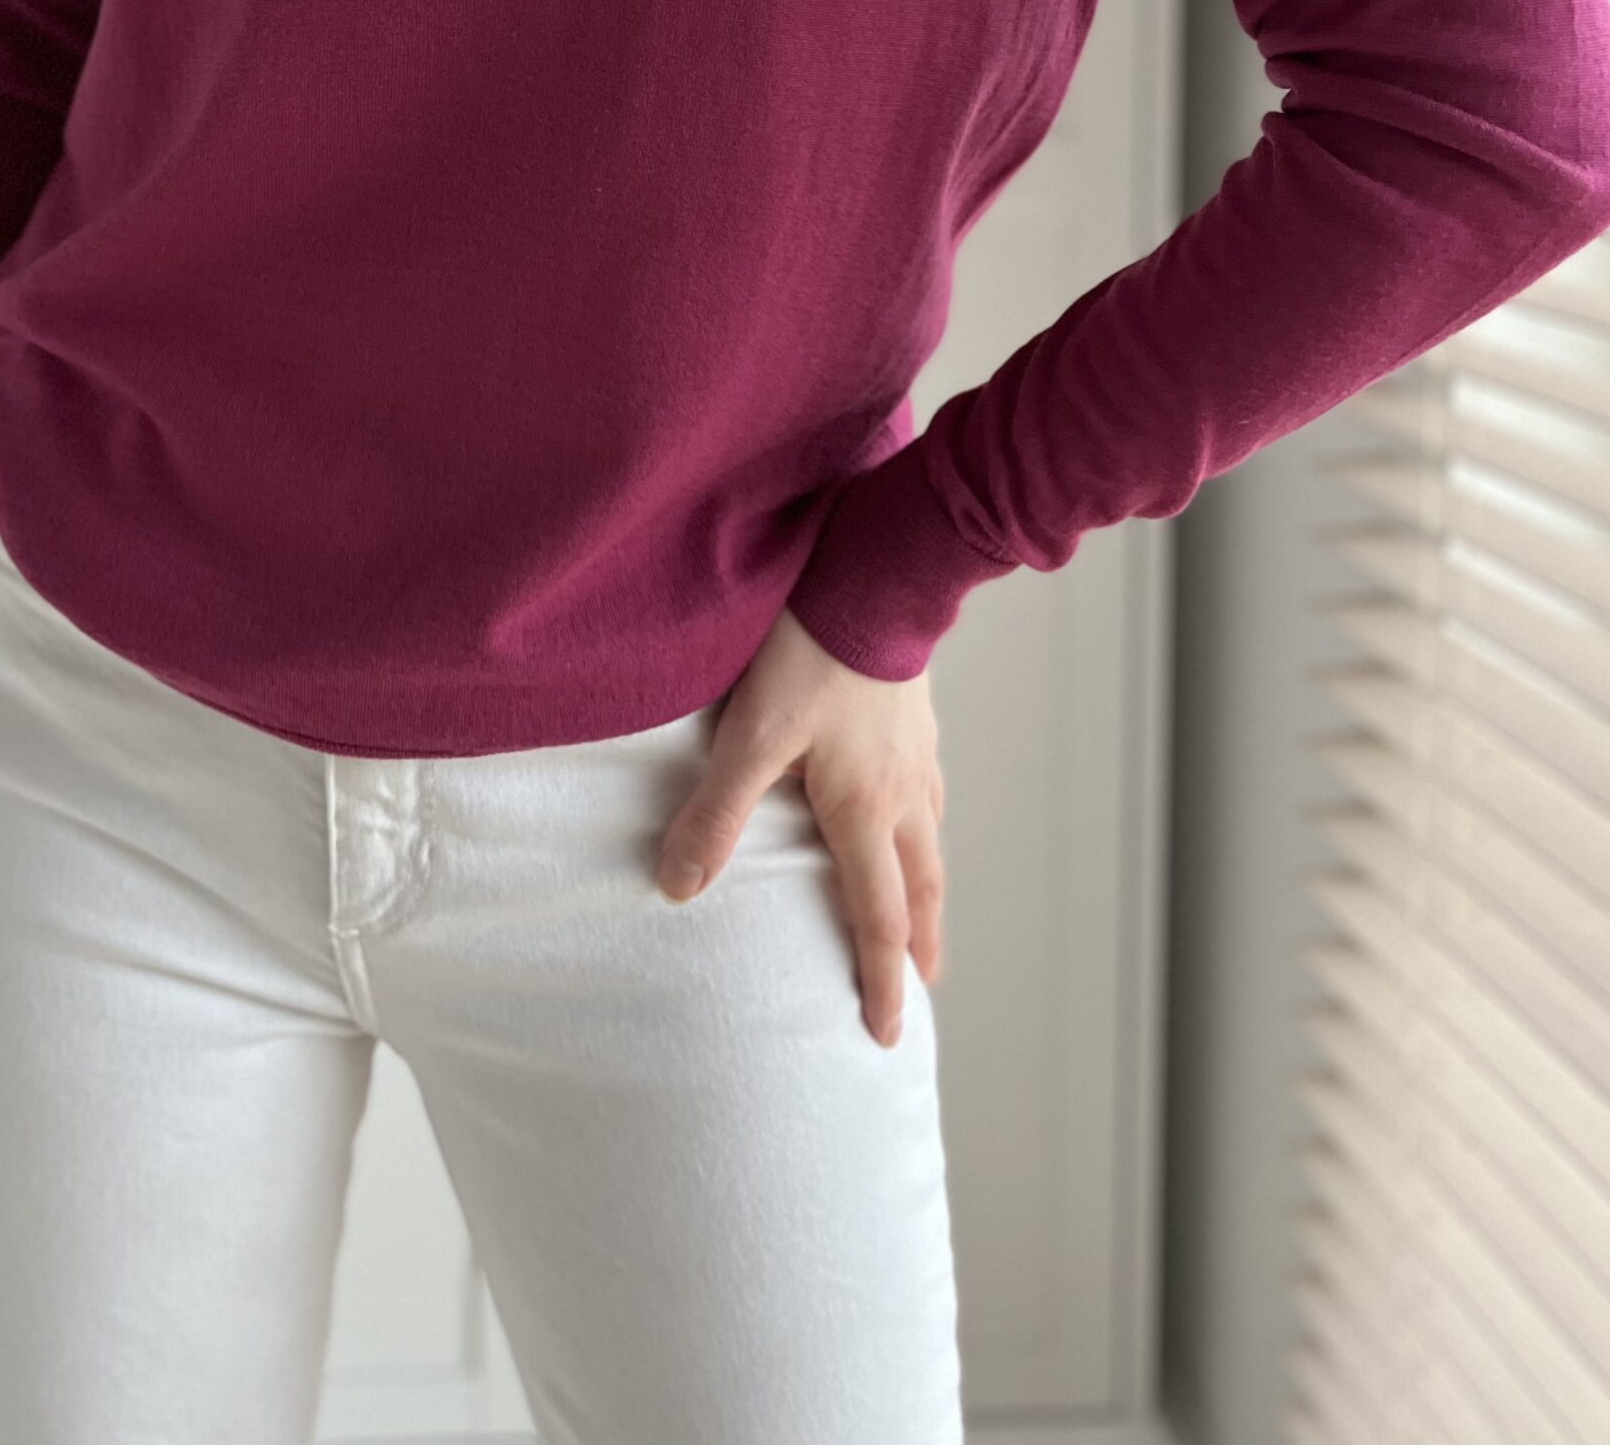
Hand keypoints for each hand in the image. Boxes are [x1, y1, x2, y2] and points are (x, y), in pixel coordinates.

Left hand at [655, 607, 945, 1046]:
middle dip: (919, 944)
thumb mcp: (750, 734)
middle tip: (922, 986)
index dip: (881, 979)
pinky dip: (925, 823)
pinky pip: (929, 789)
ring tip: (922, 911)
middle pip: (921, 888)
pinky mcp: (916, 714)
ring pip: (931, 838)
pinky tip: (912, 807)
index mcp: (864, 809)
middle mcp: (903, 791)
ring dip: (928, 887)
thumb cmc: (811, 651)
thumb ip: (716, 812)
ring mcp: (917, 751)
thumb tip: (678, 888)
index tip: (889, 1034)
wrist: (875, 575)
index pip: (877, 916)